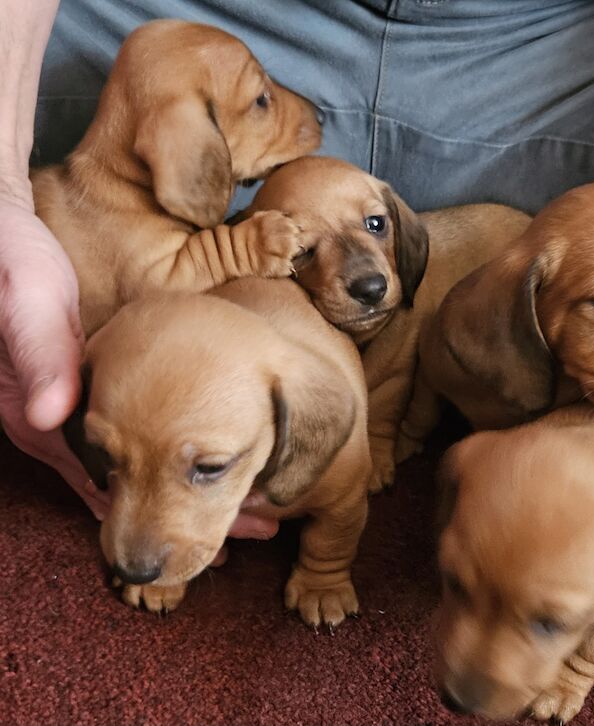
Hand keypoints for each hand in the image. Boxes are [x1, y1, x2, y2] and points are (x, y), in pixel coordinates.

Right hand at [0, 187, 280, 538]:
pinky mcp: (92, 394)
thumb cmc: (12, 268)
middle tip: (261, 527)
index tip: (226, 536)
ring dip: (193, 488)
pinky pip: (138, 440)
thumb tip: (49, 415)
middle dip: (197, 511)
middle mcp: (61, 429)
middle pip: (138, 489)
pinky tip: (208, 458)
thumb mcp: (24, 304)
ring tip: (253, 507)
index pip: (115, 490)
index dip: (172, 516)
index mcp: (46, 419)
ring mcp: (77, 415)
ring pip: (142, 470)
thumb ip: (39, 356)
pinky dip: (174, 456)